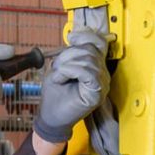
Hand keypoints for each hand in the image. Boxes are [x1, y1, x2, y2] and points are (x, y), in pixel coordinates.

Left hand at [34, 6, 110, 144]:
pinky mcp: (97, 93)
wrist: (51, 118)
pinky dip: (69, 71)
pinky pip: (87, 72)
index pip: (99, 44)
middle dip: (68, 54)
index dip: (87, 36)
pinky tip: (61, 79)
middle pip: (90, 50)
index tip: (71, 38)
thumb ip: (71, 53)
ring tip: (57, 76)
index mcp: (95, 67)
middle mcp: (102, 75)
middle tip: (57, 68)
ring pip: (88, 60)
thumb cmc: (55, 95)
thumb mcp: (60, 67)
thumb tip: (76, 37)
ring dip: (66, 65)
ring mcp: (102, 85)